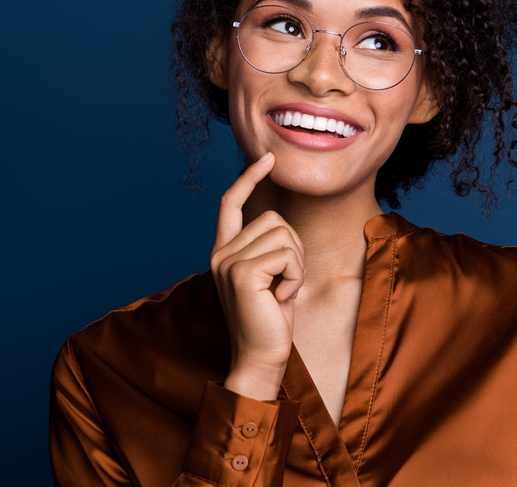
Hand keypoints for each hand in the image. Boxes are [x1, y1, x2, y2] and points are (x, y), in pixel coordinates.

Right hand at [210, 152, 304, 400]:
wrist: (261, 359)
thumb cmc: (271, 320)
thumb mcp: (270, 276)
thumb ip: (267, 248)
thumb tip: (278, 221)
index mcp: (223, 251)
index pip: (231, 202)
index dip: (248, 178)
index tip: (267, 158)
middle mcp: (220, 253)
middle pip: (273, 218)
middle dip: (294, 247)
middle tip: (286, 280)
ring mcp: (227, 262)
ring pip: (284, 234)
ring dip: (297, 263)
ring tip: (283, 290)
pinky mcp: (242, 272)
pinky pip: (287, 254)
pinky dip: (296, 275)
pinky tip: (282, 297)